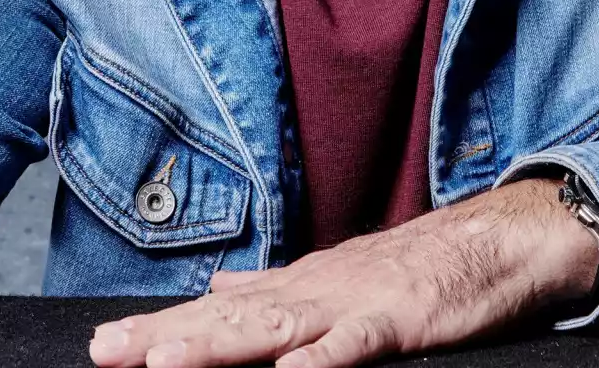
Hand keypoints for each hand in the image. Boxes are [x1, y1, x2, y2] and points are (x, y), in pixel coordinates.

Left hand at [87, 178, 598, 367]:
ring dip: (219, 346)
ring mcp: (353, 303)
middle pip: (226, 321)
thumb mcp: (333, 276)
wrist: (495, 241)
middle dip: (163, 339)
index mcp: (295, 287)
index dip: (158, 329)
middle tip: (104, 353)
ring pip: (275, 328)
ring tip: (164, 364)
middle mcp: (312, 291)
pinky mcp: (398, 319)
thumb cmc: (416, 266)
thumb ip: (274, 288)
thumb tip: (217, 290)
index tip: (102, 344)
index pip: (213, 313)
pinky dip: (322, 359)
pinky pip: (355, 344)